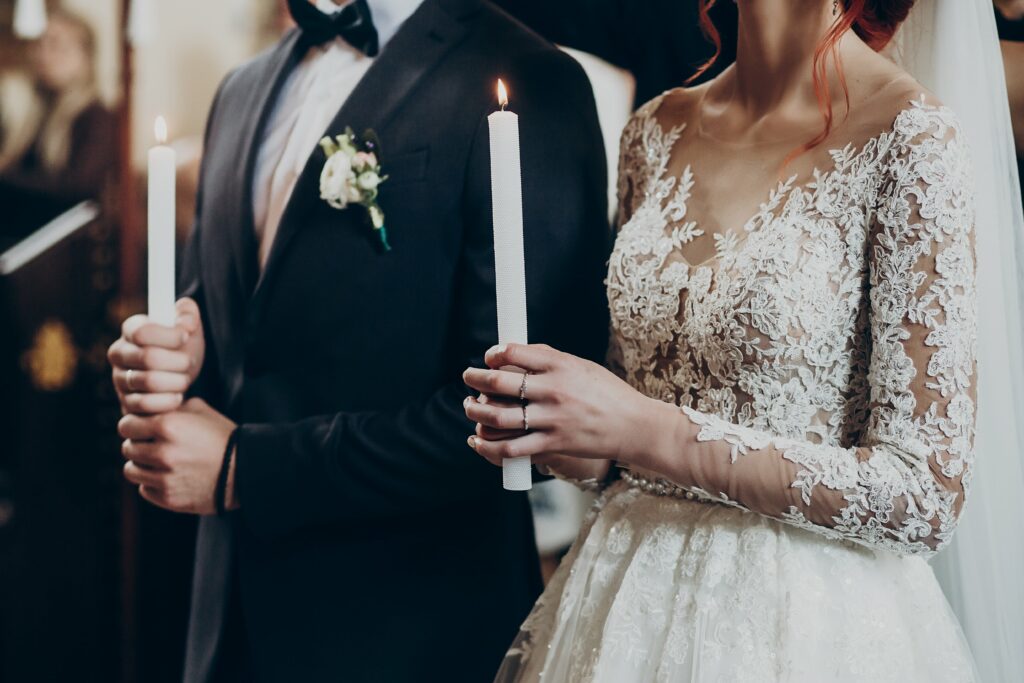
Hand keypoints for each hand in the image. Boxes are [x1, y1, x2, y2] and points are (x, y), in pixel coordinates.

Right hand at [108, 298, 204, 414]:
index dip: (171, 336)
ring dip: (177, 381)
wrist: (180, 376)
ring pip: (149, 382)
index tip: (186, 336)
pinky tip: (177, 396)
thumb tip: (185, 323)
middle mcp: (118, 353)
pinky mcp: (126, 403)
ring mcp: (119, 379)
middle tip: (189, 362)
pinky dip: (168, 401)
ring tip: (184, 379)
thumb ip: (188, 313)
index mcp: (131, 329)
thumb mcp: (189, 326)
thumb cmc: (182, 347)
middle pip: (149, 358)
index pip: (143, 332)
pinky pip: (146, 404)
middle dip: (178, 361)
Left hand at [119, 398, 236, 514]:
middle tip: (151, 446)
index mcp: (167, 425)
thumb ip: (173, 408)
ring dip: (141, 466)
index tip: (140, 428)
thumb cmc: (223, 436)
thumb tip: (154, 407)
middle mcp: (162, 452)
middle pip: (128, 448)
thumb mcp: (201, 411)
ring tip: (157, 463)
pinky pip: (144, 490)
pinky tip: (168, 477)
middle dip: (138, 445)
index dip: (133, 425)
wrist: (246, 469)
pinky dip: (152, 484)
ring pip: (131, 471)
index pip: (126, 425)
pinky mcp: (168, 498)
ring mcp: (164, 478)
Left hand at [462, 344, 684, 468]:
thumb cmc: (608, 394)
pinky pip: (511, 449)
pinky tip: (478, 440)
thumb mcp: (582, 366)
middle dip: (474, 379)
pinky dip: (488, 446)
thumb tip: (516, 352)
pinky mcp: (553, 444)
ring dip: (476, 411)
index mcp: (560, 365)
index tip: (488, 358)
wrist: (634, 426)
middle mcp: (553, 391)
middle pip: (498, 383)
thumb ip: (550, 359)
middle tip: (468, 377)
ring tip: (470, 407)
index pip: (514, 353)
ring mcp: (551, 419)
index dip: (493, 354)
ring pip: (498, 417)